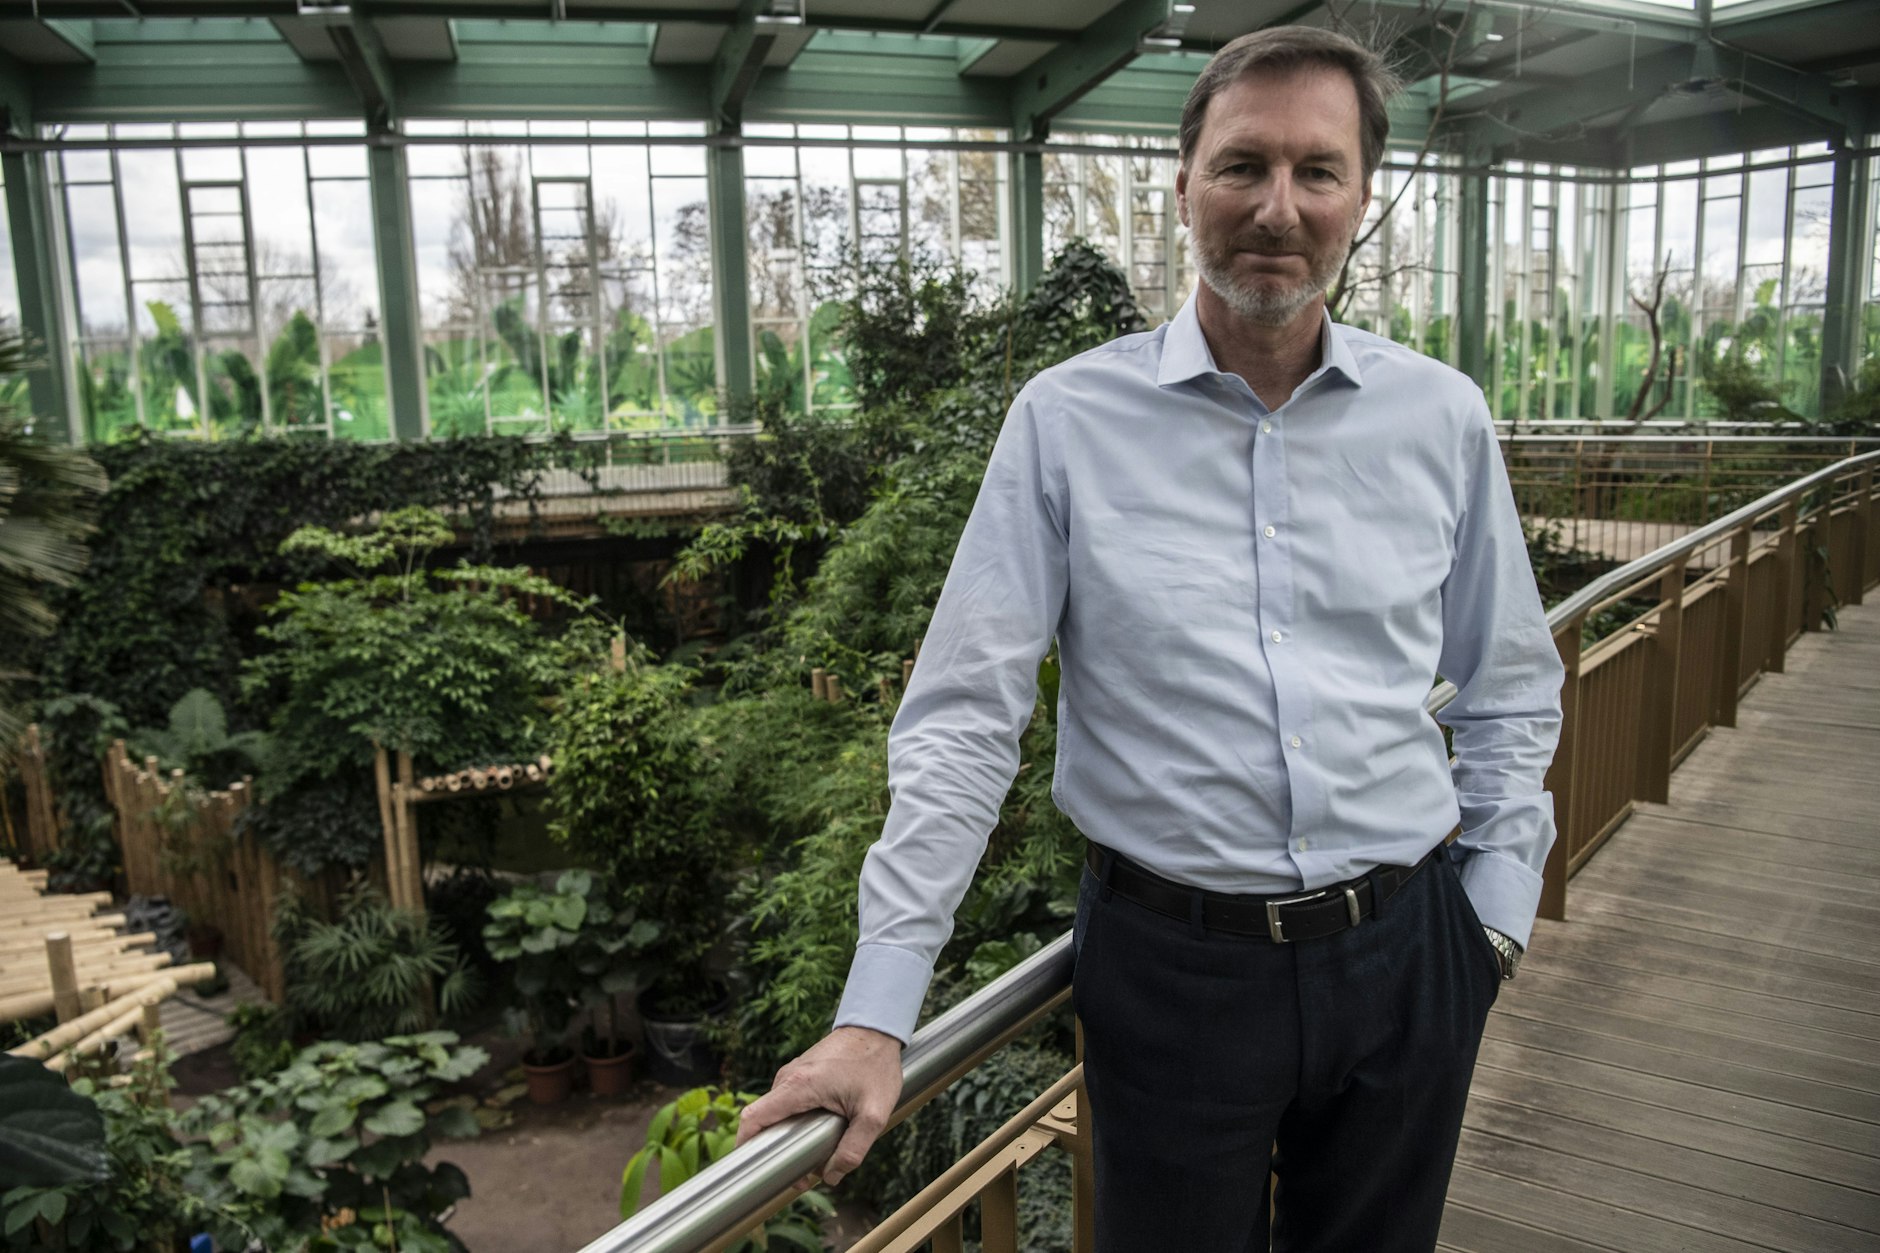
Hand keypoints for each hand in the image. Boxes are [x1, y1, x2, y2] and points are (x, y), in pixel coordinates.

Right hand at [735, 1025, 903, 1184]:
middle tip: (802, 1172)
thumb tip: (830, 1176)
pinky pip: (789, 1103)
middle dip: (776, 1149)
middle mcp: (788, 1077)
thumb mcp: (874, 1115)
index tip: (755, 1169)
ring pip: (778, 1113)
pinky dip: (797, 1120)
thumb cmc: (876, 1067)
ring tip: (817, 1151)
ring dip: (789, 1134)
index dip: (745, 1146)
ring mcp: (792, 1073)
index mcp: (798, 1086)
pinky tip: (821, 1130)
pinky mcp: (800, 1072)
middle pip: (764, 1120)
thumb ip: (853, 1149)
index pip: (752, 1118)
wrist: (878, 1031)